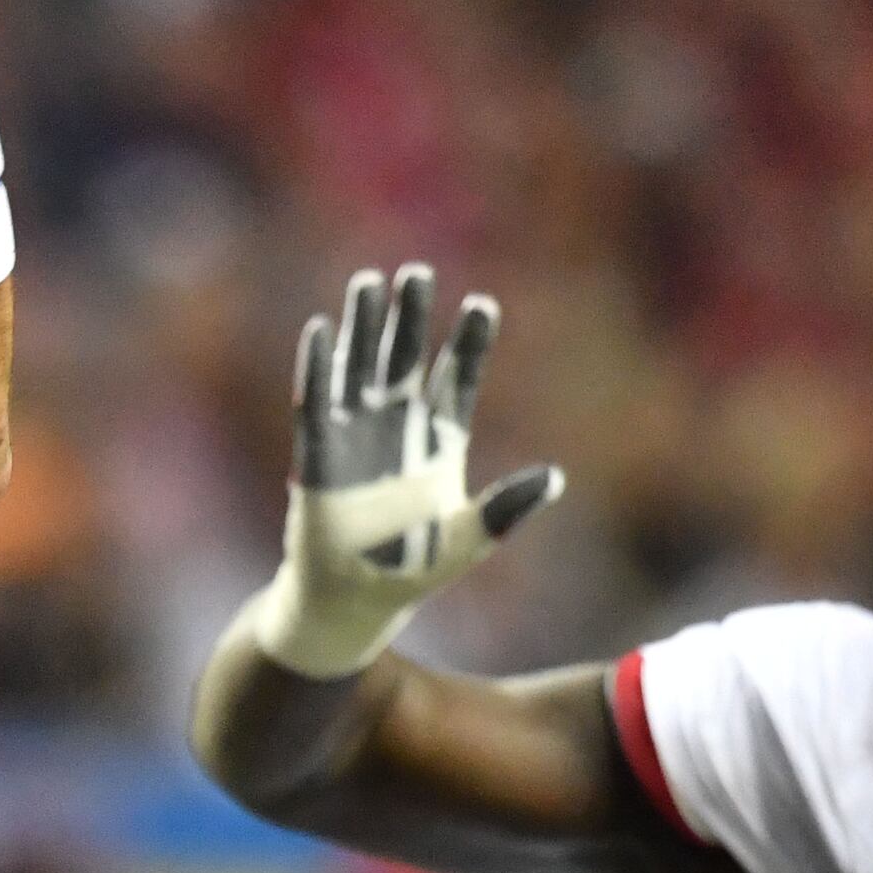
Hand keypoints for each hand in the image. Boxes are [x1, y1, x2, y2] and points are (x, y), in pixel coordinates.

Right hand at [244, 264, 565, 679]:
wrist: (353, 599)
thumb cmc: (412, 570)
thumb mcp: (468, 540)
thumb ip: (505, 508)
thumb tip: (555, 479)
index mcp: (440, 444)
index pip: (457, 380)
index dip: (468, 344)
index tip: (482, 306)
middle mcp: (398, 430)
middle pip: (405, 359)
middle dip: (410, 317)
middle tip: (417, 274)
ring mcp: (356, 437)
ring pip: (361, 368)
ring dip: (363, 328)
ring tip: (369, 282)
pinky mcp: (318, 454)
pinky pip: (317, 402)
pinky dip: (318, 368)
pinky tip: (321, 332)